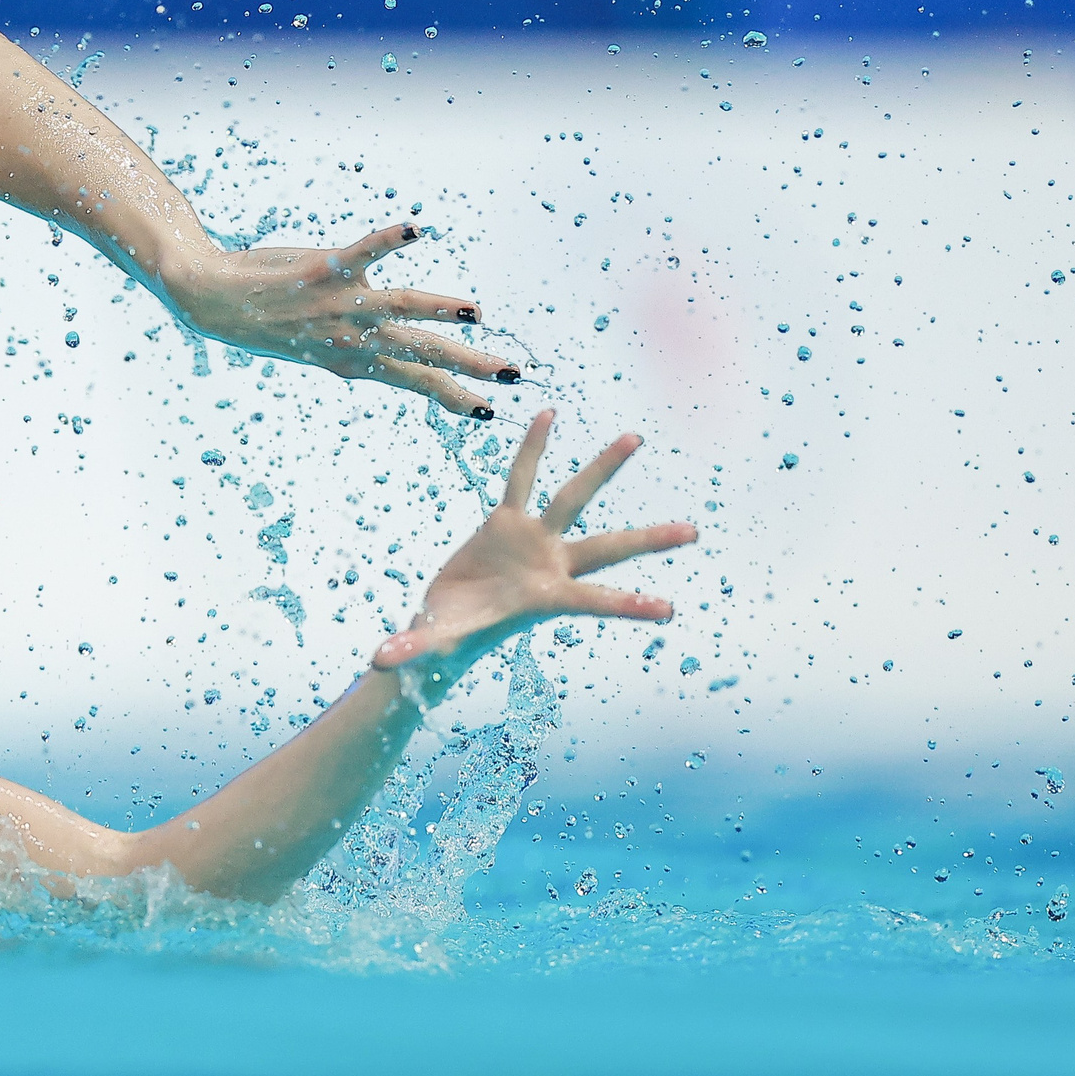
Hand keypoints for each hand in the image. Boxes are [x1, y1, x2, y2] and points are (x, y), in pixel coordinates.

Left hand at [173, 222, 512, 416]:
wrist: (210, 301)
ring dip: (440, 310)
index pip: (414, 382)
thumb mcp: (316, 348)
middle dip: (469, 365)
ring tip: (477, 314)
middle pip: (421, 353)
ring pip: (401, 309)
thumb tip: (391, 349)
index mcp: (353, 361)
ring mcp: (339, 305)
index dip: (453, 397)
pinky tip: (418, 230)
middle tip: (512, 374)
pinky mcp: (323, 270)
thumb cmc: (267, 320)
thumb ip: (356, 349)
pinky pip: (363, 251)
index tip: (490, 414)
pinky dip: (390, 239)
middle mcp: (350, 338)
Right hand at [372, 411, 695, 677]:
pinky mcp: (506, 521)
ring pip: (575, 498)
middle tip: (694, 532)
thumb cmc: (443, 644)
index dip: (626, 606)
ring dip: (605, 468)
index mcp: (543, 600)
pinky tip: (548, 412)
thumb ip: (412, 649)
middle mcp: (550, 567)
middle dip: (649, 541)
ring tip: (636, 437)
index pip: (592, 602)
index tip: (669, 611)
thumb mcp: (431, 646)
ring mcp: (533, 540)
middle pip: (608, 547)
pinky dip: (532, 447)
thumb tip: (380, 663)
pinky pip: (521, 475)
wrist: (440, 626)